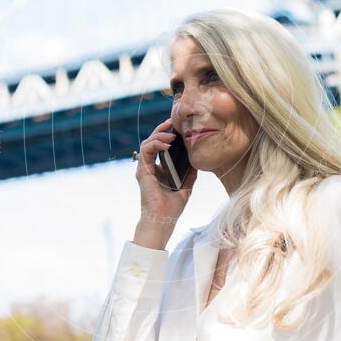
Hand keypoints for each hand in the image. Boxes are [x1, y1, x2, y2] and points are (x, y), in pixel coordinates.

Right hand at [133, 118, 197, 245]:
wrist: (163, 219)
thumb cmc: (172, 207)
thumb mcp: (186, 185)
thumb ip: (190, 172)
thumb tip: (197, 161)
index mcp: (158, 169)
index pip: (160, 146)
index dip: (167, 135)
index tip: (178, 127)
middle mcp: (150, 167)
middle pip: (153, 141)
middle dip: (162, 129)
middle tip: (173, 122)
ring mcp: (145, 168)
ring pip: (147, 143)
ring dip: (159, 135)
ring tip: (172, 134)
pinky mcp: (143, 171)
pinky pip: (146, 151)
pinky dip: (155, 144)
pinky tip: (167, 144)